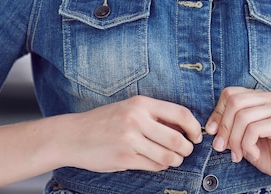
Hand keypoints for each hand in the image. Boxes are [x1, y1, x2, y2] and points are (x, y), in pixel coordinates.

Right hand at [63, 95, 202, 172]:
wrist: (74, 135)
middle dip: (187, 148)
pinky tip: (157, 162)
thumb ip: (154, 115)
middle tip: (186, 150)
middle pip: (177, 138)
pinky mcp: (124, 158)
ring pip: (167, 155)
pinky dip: (160, 166)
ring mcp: (130, 140)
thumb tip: (184, 127)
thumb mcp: (130, 108)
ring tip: (173, 158)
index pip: (180, 114)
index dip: (193, 127)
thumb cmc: (106, 121)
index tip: (196, 135)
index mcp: (141, 104)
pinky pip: (153, 165)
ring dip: (175, 160)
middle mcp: (137, 119)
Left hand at [204, 87, 270, 183]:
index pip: (230, 94)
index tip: (212, 132)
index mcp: (257, 98)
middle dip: (224, 128)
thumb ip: (231, 131)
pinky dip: (248, 144)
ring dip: (235, 140)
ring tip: (238, 154)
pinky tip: (253, 153)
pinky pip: (254, 129)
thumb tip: (212, 128)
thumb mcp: (244, 140)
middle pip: (234, 102)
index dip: (217, 113)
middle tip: (222, 147)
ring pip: (242, 116)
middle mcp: (267, 99)